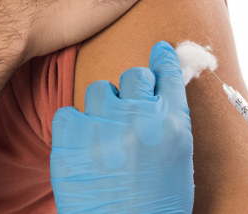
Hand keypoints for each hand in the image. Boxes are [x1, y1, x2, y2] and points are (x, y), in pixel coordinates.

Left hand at [51, 41, 193, 213]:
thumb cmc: (157, 208)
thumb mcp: (179, 163)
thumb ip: (171, 123)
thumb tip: (162, 94)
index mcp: (172, 123)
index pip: (168, 71)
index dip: (163, 58)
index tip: (159, 50)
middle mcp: (138, 119)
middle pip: (133, 75)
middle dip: (131, 89)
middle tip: (128, 111)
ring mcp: (102, 128)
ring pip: (99, 90)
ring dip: (102, 107)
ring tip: (104, 135)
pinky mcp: (70, 142)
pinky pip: (67, 113)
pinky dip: (73, 126)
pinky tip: (81, 144)